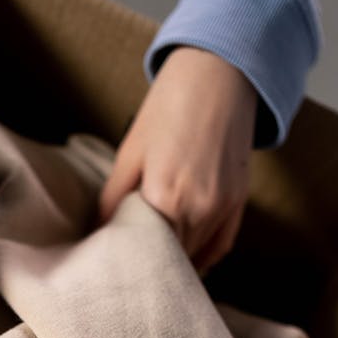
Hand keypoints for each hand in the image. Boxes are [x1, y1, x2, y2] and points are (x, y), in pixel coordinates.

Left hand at [100, 47, 256, 271]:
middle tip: (131, 264)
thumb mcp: (131, 151)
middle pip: (170, 258)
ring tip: (154, 264)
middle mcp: (198, 209)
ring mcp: (222, 208)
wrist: (218, 74)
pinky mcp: (239, 203)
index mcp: (165, 197)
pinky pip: (220, 247)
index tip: (115, 260)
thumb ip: (113, 198)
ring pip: (195, 256)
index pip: (143, 251)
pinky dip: (203, 258)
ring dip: (176, 261)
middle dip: (151, 262)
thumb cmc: (169, 107)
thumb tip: (99, 232)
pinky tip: (186, 262)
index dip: (129, 257)